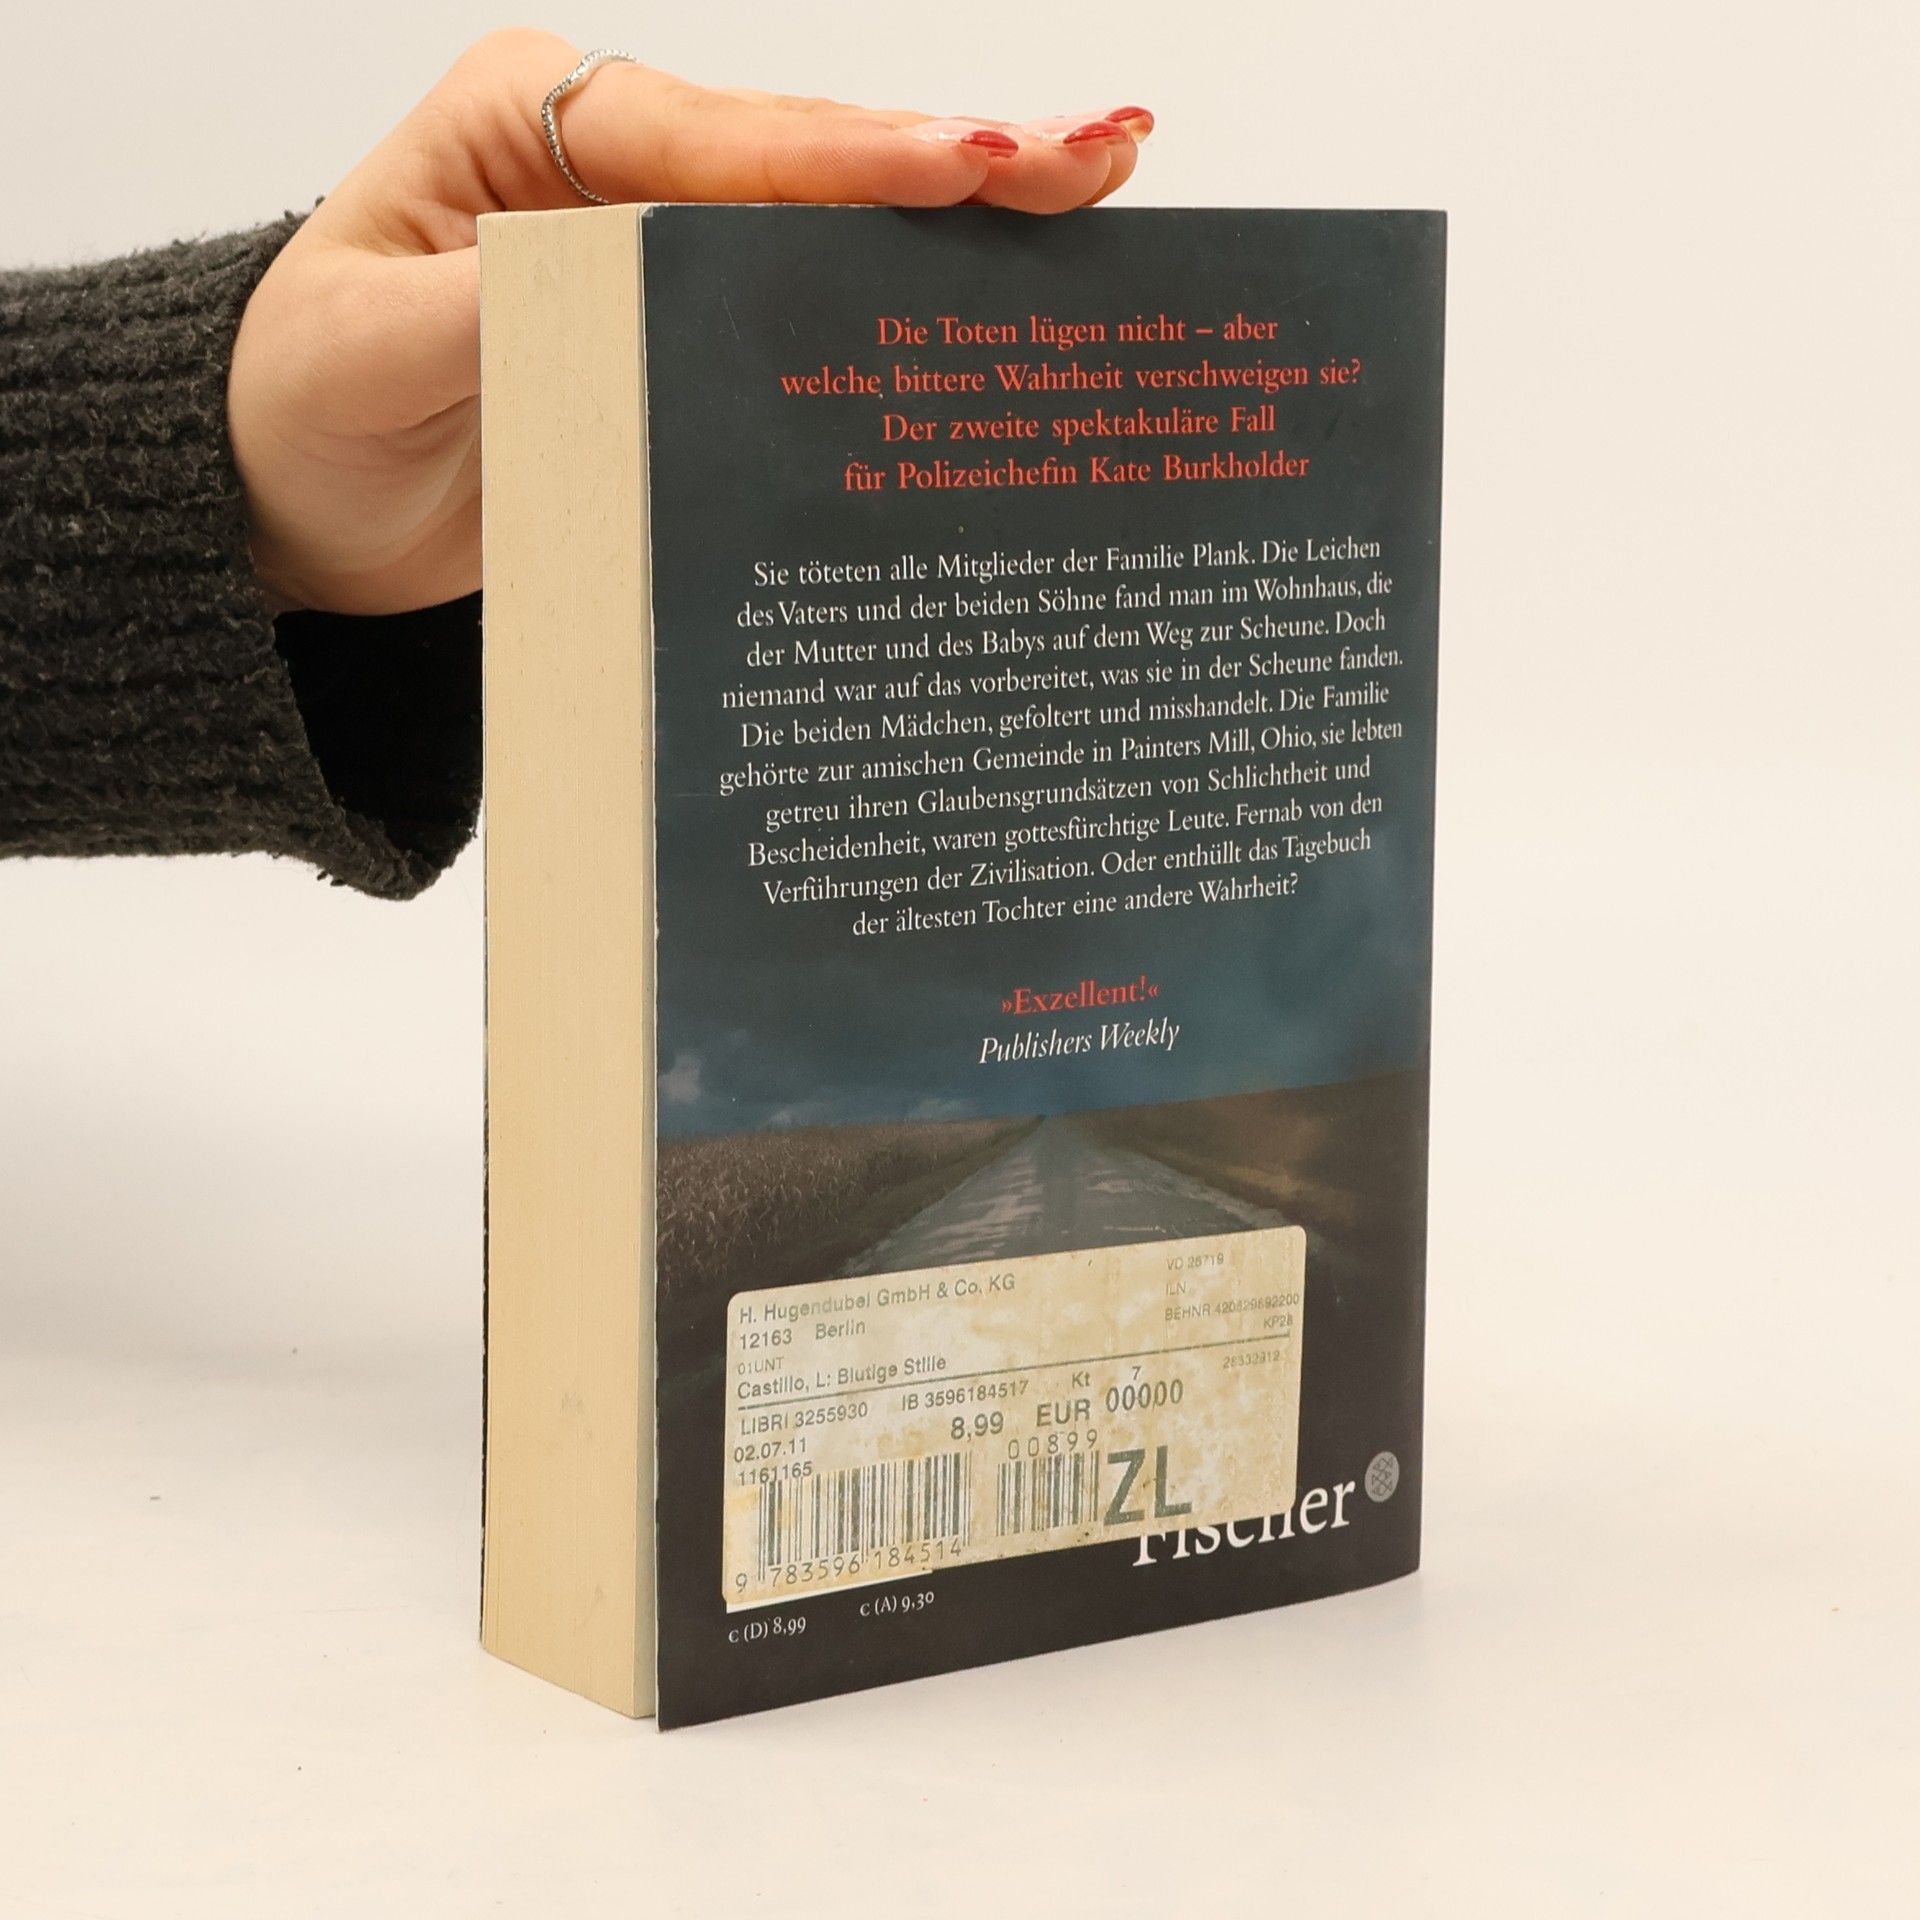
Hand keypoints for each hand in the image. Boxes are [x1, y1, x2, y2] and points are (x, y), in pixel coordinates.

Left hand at [229, 31, 1151, 615]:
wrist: (296, 500)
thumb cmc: (308, 408)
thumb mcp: (377, 352)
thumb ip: (505, 310)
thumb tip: (633, 283)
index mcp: (536, 129)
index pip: (720, 141)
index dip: (853, 159)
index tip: (976, 161)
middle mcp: (616, 167)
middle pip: (808, 159)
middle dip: (958, 159)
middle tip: (1099, 154)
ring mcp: (663, 247)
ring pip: (834, 222)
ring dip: (964, 216)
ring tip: (1098, 188)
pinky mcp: (688, 333)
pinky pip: (812, 306)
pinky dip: (909, 296)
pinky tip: (1000, 290)